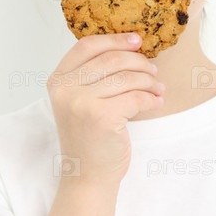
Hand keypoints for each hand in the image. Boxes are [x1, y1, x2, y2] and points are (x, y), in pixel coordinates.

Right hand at [47, 32, 164, 188]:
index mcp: (58, 80)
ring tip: (158, 88)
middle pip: (110, 59)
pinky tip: (156, 101)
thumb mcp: (79, 100)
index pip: (87, 46)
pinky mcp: (102, 117)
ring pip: (126, 78)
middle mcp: (65, 89)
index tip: (136, 40)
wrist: (87, 176)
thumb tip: (130, 45)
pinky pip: (136, 97)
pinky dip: (151, 98)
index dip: (114, 39)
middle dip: (138, 62)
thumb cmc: (88, 137)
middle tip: (153, 71)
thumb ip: (92, 75)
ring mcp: (81, 103)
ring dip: (148, 81)